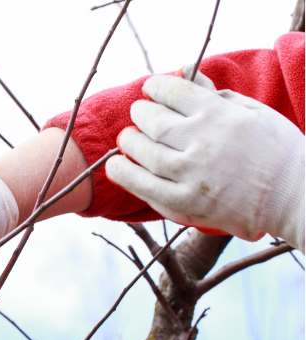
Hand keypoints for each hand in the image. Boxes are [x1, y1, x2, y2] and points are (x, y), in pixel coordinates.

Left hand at [105, 71, 304, 250]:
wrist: (295, 197)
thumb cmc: (276, 151)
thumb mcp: (251, 112)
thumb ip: (214, 94)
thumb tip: (183, 72)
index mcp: (219, 115)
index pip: (172, 91)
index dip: (155, 87)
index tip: (150, 89)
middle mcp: (202, 142)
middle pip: (153, 121)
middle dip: (140, 114)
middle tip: (138, 115)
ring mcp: (192, 174)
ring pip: (144, 152)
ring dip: (128, 142)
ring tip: (126, 139)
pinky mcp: (186, 203)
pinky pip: (145, 187)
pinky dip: (125, 174)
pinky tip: (117, 166)